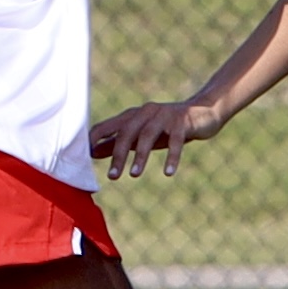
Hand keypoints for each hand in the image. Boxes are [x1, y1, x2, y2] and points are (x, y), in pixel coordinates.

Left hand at [90, 99, 223, 178]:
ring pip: (148, 135)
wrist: (204, 112)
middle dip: (118, 154)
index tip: (83, 158)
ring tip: (135, 175)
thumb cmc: (167, 127)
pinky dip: (172, 156)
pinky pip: (176, 141)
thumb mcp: (142, 137)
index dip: (95, 140)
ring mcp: (165, 115)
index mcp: (133, 115)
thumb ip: (119, 142)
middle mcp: (146, 112)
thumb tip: (92, 152)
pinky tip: (168, 172)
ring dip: (140, 155)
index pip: (108, 125)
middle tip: (113, 176)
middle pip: (127, 132)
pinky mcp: (183, 122)